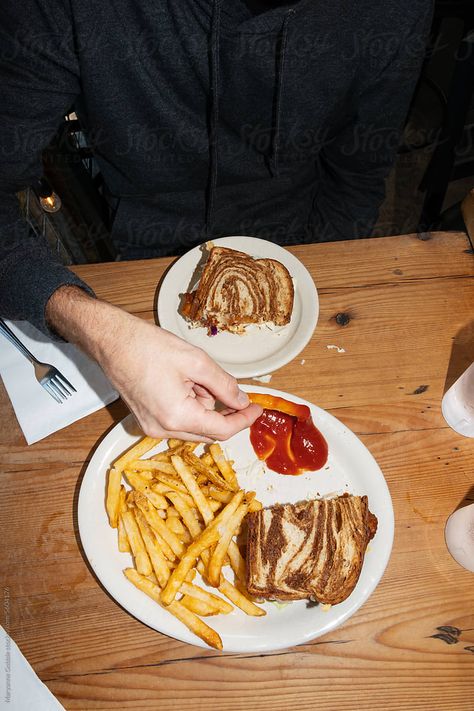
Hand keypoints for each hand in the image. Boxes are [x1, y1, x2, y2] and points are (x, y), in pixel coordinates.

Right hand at [46, 287, 261, 440]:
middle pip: (208, 432)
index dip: (244, 420)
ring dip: (206, 407)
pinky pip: (179, 421)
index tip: (257, 409)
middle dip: (225, 413)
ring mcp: (152, 427)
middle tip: (235, 391)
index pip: (222, 430)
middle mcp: (163, 429)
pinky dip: (190, 406)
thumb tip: (242, 401)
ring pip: (194, 426)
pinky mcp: (146, 420)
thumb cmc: (147, 347)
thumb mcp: (197, 361)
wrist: (112, 341)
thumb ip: (224, 385)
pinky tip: (185, 382)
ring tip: (196, 377)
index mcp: (177, 417)